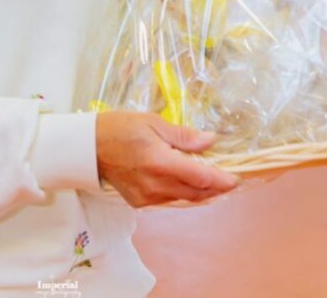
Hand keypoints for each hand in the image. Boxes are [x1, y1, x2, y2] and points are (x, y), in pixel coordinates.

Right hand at [96, 111, 239, 206]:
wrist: (89, 147)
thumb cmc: (119, 128)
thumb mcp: (153, 122)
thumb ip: (183, 136)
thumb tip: (210, 141)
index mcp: (160, 162)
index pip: (201, 177)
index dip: (222, 180)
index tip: (237, 179)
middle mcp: (155, 185)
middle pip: (196, 193)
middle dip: (216, 188)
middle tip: (230, 179)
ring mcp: (147, 197)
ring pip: (184, 199)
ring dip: (201, 192)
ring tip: (212, 180)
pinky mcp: (140, 203)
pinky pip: (169, 200)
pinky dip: (182, 193)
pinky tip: (187, 182)